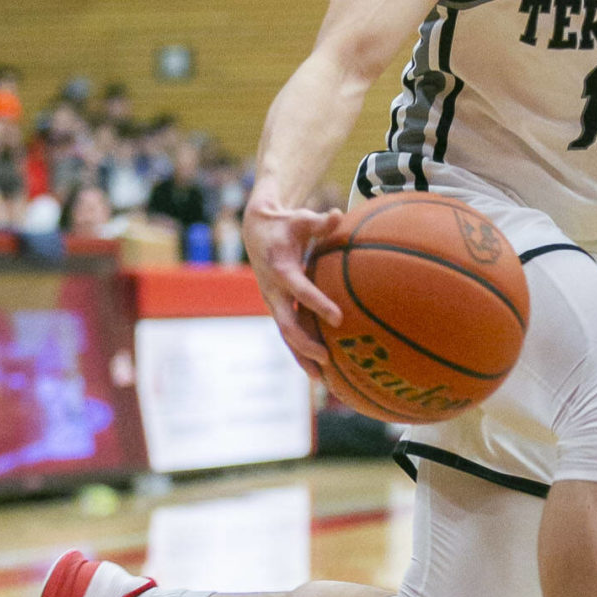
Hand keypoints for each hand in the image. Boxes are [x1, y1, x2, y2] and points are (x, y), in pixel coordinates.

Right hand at [241, 194, 344, 372]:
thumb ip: (320, 221)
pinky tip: (319, 373)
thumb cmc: (286, 224)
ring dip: (303, 358)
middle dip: (306, 344)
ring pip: (287, 336)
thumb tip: (339, 215)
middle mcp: (274, 291)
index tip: (338, 319)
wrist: (257, 232)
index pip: (300, 290)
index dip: (318, 304)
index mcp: (281, 269)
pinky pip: (289, 335)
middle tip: (328, 358)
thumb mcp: (301, 219)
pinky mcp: (278, 309)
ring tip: (323, 381)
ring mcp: (274, 303)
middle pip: (288, 324)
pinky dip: (301, 354)